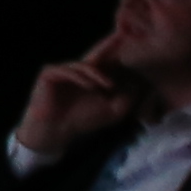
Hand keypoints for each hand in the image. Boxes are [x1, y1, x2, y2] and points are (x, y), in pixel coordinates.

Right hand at [14, 46, 138, 162]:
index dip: (120, 62)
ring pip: (83, 66)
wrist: (55, 131)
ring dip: (97, 74)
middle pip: (95, 59)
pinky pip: (67, 71)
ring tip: (110, 85)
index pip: (107, 63)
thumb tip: (141, 84)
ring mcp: (62, 69)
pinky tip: (91, 87)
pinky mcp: (49, 73)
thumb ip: (126, 98)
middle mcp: (77, 69)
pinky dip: (80, 78)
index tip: (136, 64)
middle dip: (109, 59)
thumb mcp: (112, 111)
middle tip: (125, 60)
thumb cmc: (82, 121)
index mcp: (91, 75)